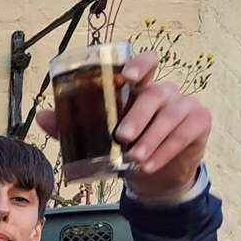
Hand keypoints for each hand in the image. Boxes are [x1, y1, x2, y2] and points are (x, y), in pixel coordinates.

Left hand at [35, 51, 209, 200]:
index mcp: (138, 89)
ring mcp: (184, 105)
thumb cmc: (126, 148)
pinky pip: (184, 134)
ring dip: (151, 139)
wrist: (155, 176)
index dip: (139, 64)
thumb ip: (72, 126)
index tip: (128, 75)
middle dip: (138, 116)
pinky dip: (165, 151)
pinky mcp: (199, 122)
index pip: (145, 64)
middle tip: (121, 137)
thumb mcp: (98, 138)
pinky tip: (149, 164)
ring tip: (134, 158)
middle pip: (155, 94)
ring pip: (170, 116)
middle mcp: (163, 93)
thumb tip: (42, 116)